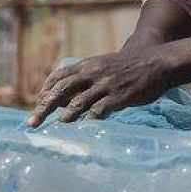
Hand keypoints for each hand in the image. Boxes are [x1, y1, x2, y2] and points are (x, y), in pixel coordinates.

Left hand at [27, 47, 173, 126]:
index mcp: (88, 64)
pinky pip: (99, 110)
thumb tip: (69, 95)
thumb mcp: (106, 65)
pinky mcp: (118, 96)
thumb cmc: (131, 66)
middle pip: (61, 90)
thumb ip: (88, 77)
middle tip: (32, 123)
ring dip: (65, 115)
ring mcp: (105, 84)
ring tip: (57, 126)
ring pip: (77, 101)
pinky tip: (83, 129)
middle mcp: (92, 73)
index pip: (59, 76)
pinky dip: (88, 120)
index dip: (45, 90)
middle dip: (44, 107)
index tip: (38, 104)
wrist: (157, 62)